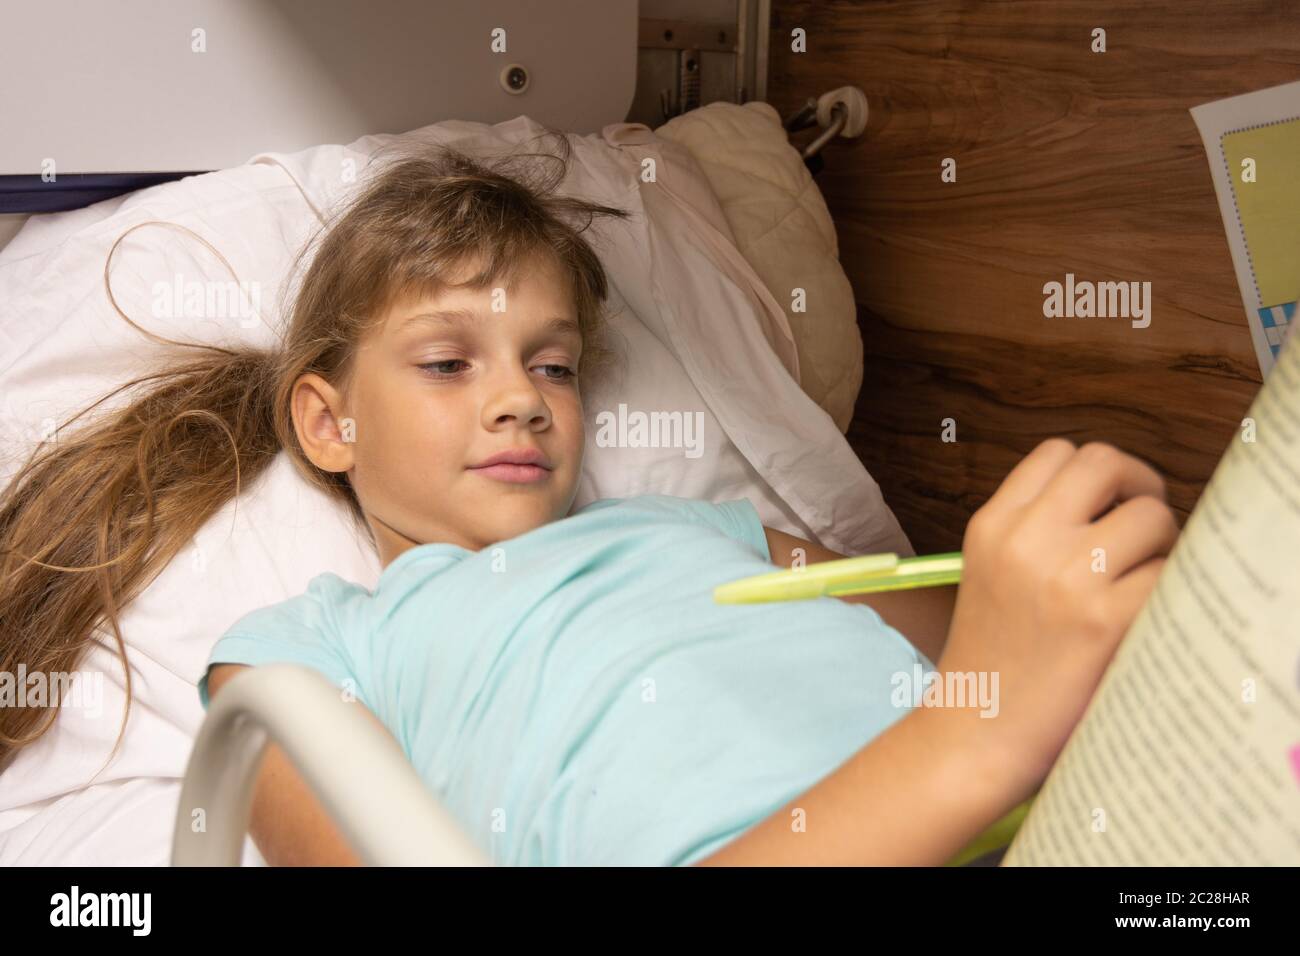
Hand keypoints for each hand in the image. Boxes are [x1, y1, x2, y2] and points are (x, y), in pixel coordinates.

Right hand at [934, 439, 1179, 801]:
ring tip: (1142, 581)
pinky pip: (1167, 574)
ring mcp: (1064, 577)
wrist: (975, 731)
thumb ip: (1032, 528)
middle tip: (1143, 527)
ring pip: (1151, 515)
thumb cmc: (989, 658)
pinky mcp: (1103, 620)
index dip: (1096, 474)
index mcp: (991, 524)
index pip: (1058, 452)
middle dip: (1139, 487)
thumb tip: (1115, 498)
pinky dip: (1166, 590)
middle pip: (1106, 462)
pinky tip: (1142, 616)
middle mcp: (1024, 539)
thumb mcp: (986, 571)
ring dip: (1162, 544)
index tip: (1108, 503)